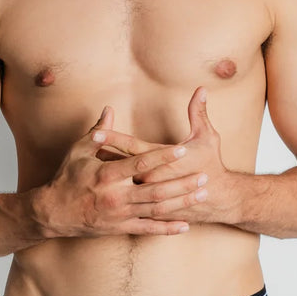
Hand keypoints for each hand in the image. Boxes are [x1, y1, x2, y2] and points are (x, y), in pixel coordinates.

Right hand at [35, 107, 209, 236]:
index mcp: (107, 175)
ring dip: (181, 202)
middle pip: (156, 189)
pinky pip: (148, 229)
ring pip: (157, 209)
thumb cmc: (66, 178)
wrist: (53, 213)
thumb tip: (109, 109)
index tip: (182, 149)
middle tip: (204, 176)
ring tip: (201, 194)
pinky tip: (185, 225)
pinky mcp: (121, 227)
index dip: (163, 156)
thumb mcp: (78, 152)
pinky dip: (167, 228)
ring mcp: (120, 214)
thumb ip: (98, 132)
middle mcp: (116, 196)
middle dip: (182, 183)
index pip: (141, 163)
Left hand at [96, 88, 236, 225]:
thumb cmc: (211, 164)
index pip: (133, 148)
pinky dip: (114, 193)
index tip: (95, 133)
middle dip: (100, 158)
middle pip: (121, 168)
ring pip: (121, 186)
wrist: (217, 199)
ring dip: (104, 176)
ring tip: (83, 169)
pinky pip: (128, 202)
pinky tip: (100, 191)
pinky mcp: (151, 206)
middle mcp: (153, 179)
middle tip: (79, 149)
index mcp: (163, 161)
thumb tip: (201, 89)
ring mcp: (151, 195)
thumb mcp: (207, 137)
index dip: (113, 139)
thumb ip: (199, 113)